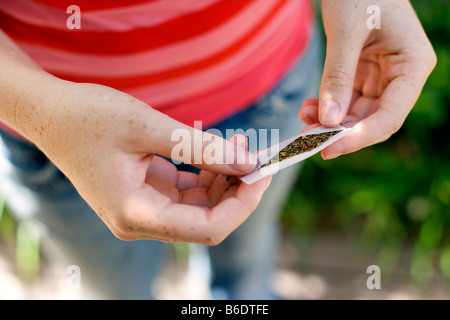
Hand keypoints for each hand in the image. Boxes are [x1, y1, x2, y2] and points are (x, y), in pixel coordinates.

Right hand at [17, 80, 270, 244]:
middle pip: (208, 220)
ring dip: (225, 180)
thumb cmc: (88, 117)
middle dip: (237, 190)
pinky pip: (188, 193)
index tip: (262, 171)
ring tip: (240, 146)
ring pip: (201, 207)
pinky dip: (208, 175)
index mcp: (136, 214)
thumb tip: (247, 162)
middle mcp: (141, 221)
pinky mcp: (147, 195)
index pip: (207, 228)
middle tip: (257, 155)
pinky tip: (218, 151)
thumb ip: (200, 147)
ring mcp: (144, 209)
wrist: (52, 115)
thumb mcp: (147, 126)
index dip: (242, 204)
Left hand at [298, 0, 435, 158]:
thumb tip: (327, 120)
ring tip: (303, 115)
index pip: (390, 115)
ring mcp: (383, 75)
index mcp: (413, 65)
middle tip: (307, 139)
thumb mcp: (346, 33)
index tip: (328, 149)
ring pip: (358, 112)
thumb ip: (337, 77)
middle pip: (373, 119)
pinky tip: (309, 106)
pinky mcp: (365, 72)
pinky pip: (348, 99)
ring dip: (330, 120)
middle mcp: (402, 75)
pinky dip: (328, 106)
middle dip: (340, 132)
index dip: (360, 137)